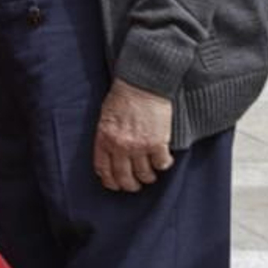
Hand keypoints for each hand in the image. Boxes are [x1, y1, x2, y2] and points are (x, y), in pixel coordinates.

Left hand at [92, 78, 174, 192]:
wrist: (142, 82)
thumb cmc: (123, 97)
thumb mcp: (105, 117)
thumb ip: (106, 138)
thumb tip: (109, 157)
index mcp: (105, 139)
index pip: (104, 170)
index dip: (110, 181)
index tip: (115, 184)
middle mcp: (120, 146)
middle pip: (124, 178)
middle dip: (130, 185)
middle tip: (135, 185)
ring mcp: (139, 146)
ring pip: (144, 174)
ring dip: (148, 177)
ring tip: (150, 174)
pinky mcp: (158, 142)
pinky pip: (161, 164)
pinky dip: (163, 165)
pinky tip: (163, 161)